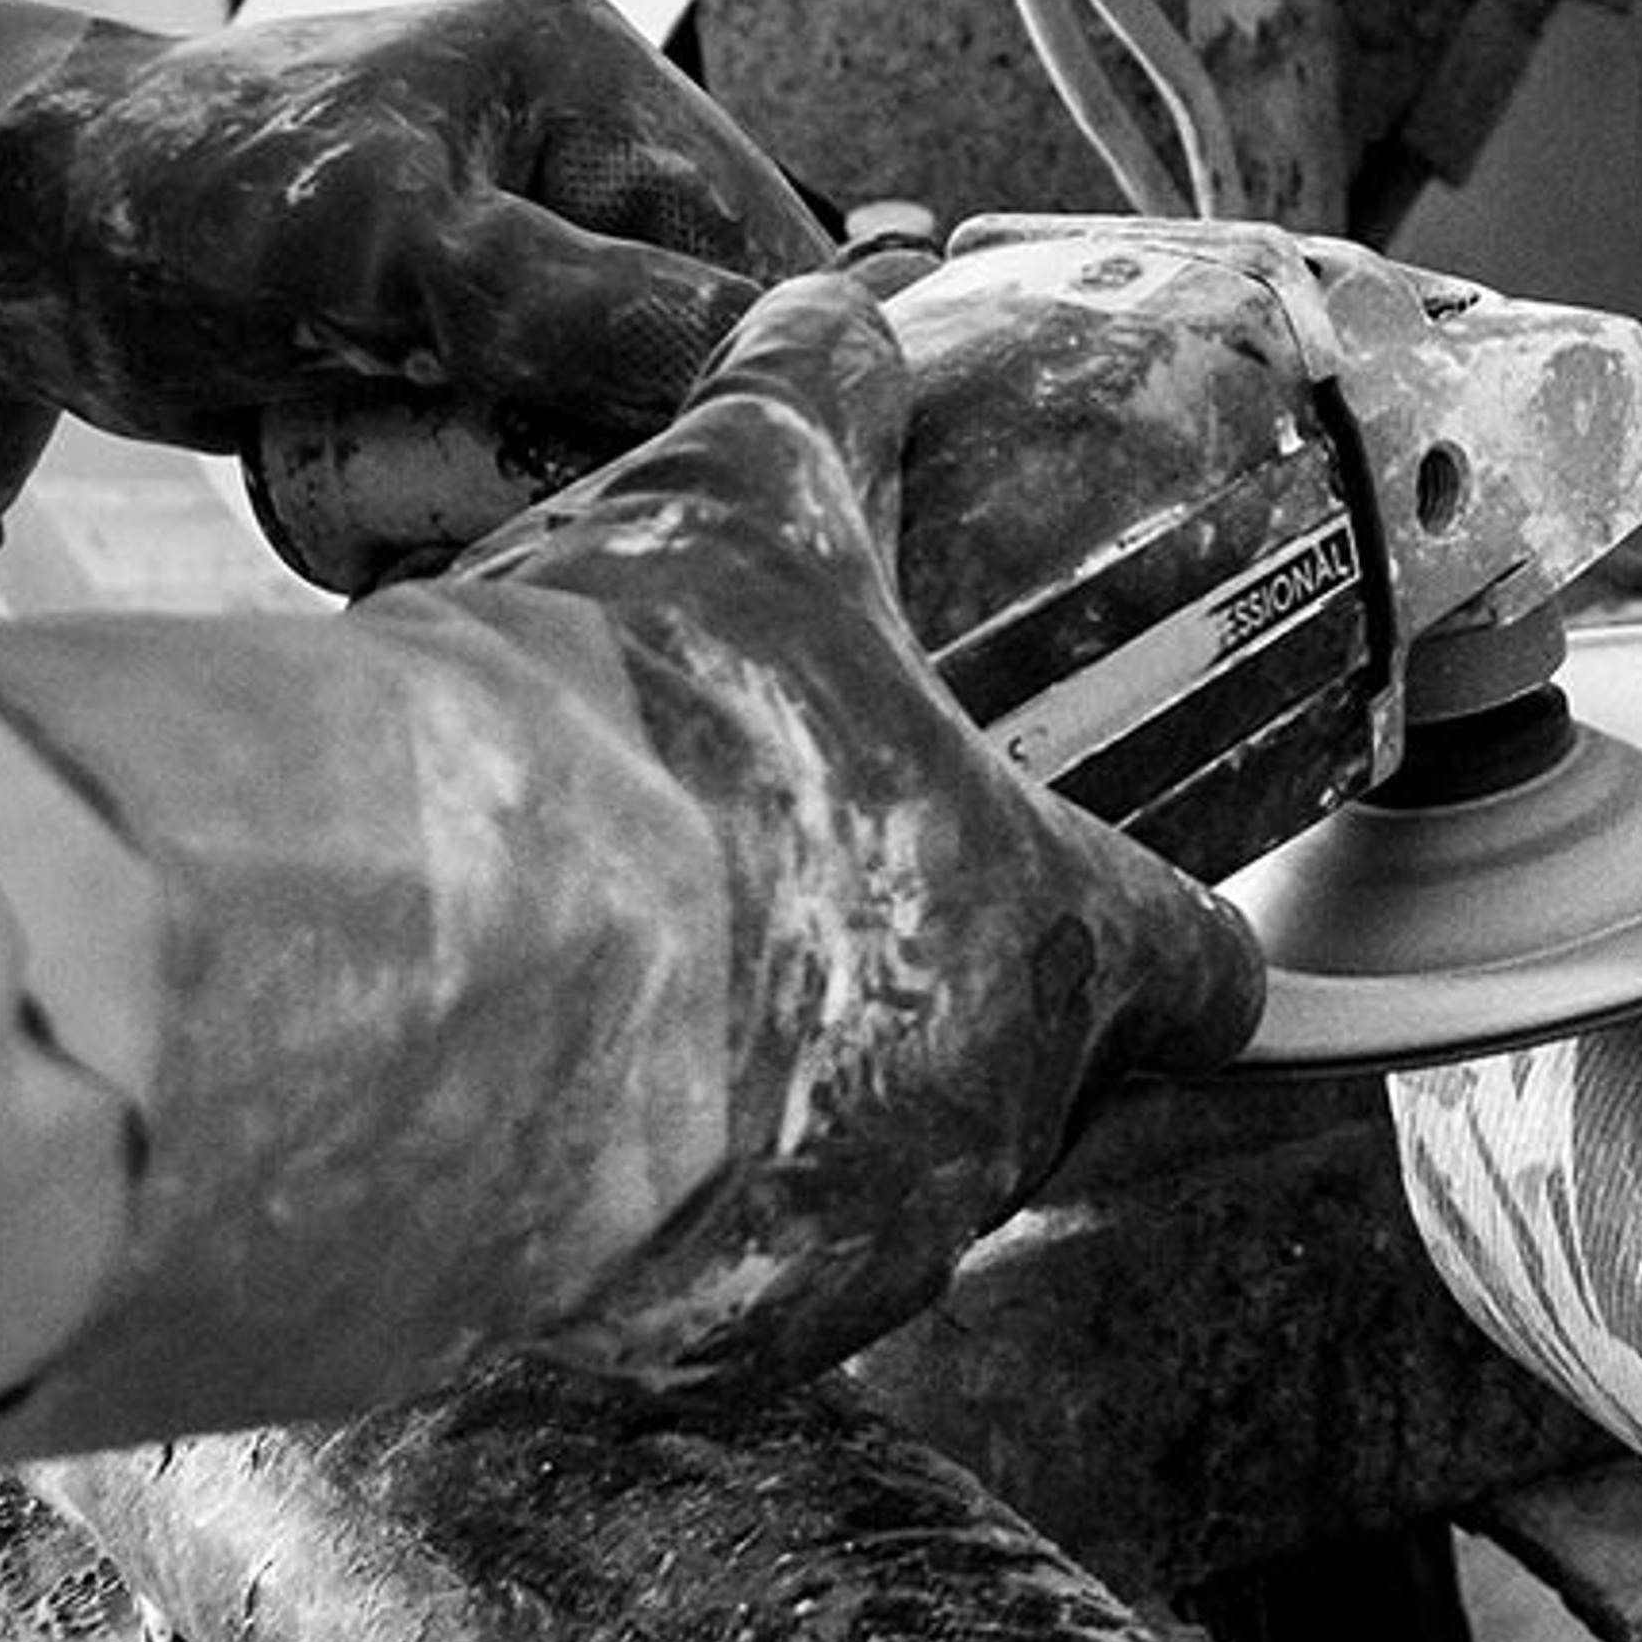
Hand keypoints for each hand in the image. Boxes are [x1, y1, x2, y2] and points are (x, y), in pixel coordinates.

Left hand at [0, 0, 830, 451]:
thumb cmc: (175, 200)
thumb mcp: (384, 248)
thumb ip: (577, 304)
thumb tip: (770, 365)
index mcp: (592, 84)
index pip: (771, 255)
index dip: (782, 379)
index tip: (758, 496)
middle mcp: (581, 162)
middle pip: (710, 346)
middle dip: (663, 442)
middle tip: (593, 518)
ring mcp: (530, 255)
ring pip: (637, 413)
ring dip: (584, 487)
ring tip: (490, 516)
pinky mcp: (473, 337)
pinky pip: (554, 441)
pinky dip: (514, 496)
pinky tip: (448, 517)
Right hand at [456, 268, 1267, 1378]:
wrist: (443, 962)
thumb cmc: (641, 743)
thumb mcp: (738, 524)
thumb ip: (812, 422)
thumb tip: (836, 304)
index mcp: (1055, 947)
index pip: (1199, 973)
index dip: (1181, 942)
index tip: (1160, 931)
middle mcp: (991, 1131)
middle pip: (1017, 1087)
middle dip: (924, 1010)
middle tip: (797, 932)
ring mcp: (857, 1255)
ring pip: (865, 1197)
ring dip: (790, 1121)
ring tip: (653, 1031)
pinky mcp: (708, 1338)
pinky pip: (716, 1288)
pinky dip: (660, 1227)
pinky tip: (559, 1135)